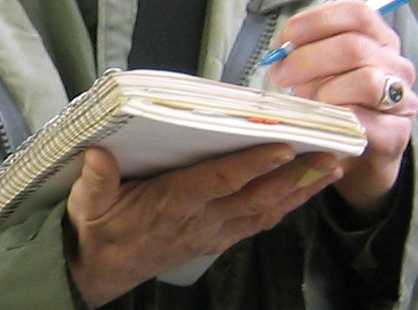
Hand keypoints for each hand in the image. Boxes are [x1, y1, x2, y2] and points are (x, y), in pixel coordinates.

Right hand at [65, 144, 341, 306]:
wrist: (99, 271)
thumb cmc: (97, 230)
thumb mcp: (87, 204)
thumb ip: (95, 179)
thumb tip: (97, 153)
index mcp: (173, 204)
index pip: (220, 181)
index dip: (253, 165)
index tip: (283, 146)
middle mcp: (201, 220)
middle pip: (257, 197)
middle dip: (296, 177)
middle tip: (330, 157)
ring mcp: (212, 232)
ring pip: (264, 210)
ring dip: (299, 191)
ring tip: (331, 170)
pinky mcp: (215, 239)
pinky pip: (257, 223)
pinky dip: (283, 206)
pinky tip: (302, 193)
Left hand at [268, 0, 417, 217]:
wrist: (360, 160)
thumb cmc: (336, 108)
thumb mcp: (322, 73)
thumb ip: (307, 54)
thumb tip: (280, 53)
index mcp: (379, 40)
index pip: (357, 13)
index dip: (317, 20)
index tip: (286, 38)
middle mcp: (396, 65)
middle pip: (354, 46)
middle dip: (308, 60)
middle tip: (281, 76)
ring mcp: (401, 99)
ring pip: (365, 80)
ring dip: (324, 91)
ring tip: (304, 104)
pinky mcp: (396, 134)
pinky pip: (366, 119)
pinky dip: (337, 119)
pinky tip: (320, 123)